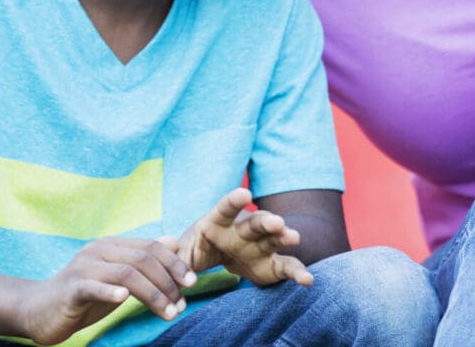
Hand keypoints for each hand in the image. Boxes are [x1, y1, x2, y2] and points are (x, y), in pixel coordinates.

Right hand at [15, 235, 197, 343]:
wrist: (40, 309)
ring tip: (168, 313)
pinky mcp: (71, 288)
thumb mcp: (118, 276)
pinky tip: (123, 299)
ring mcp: (84, 267)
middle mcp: (99, 250)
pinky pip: (92, 287)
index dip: (175, 263)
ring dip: (152, 294)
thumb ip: (143, 259)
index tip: (192, 283)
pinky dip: (109, 292)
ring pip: (126, 274)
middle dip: (168, 282)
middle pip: (143, 259)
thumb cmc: (84, 294)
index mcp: (113, 245)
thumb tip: (173, 241)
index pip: (151, 247)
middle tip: (181, 305)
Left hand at [179, 188, 313, 288]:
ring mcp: (260, 246)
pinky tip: (307, 280)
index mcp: (218, 222)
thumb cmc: (198, 249)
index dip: (234, 201)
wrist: (219, 257)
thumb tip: (168, 252)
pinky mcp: (272, 265)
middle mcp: (243, 230)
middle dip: (266, 222)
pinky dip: (297, 273)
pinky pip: (287, 267)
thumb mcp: (183, 252)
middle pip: (255, 222)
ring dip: (284, 237)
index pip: (225, 209)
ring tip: (293, 238)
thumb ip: (176, 256)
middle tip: (277, 223)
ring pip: (274, 238)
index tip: (244, 193)